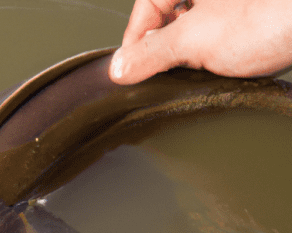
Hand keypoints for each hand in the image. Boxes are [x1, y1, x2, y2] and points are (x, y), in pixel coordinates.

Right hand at [110, 0, 291, 83]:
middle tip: (163, 75)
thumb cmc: (265, 18)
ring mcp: (226, 6)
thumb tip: (119, 68)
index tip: (129, 72)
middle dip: (162, 49)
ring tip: (196, 71)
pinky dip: (211, 52)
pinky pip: (215, 34)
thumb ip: (151, 54)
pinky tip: (219, 66)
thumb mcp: (193, 41)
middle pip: (167, 19)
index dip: (134, 43)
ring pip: (191, 28)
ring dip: (188, 54)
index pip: (145, 8)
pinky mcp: (245, 17)